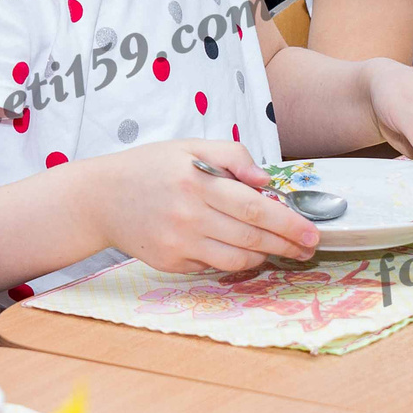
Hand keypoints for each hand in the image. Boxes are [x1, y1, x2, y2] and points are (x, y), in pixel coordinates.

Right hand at [79, 141, 319, 273]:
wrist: (100, 198)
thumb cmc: (150, 167)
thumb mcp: (190, 145)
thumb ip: (233, 155)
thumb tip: (267, 182)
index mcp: (197, 181)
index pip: (255, 209)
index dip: (289, 223)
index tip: (312, 232)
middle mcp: (189, 215)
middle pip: (252, 238)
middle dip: (287, 245)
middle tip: (309, 248)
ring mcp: (178, 243)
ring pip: (236, 260)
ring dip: (265, 258)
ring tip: (281, 251)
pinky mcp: (170, 263)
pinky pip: (212, 266)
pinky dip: (233, 261)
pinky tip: (243, 252)